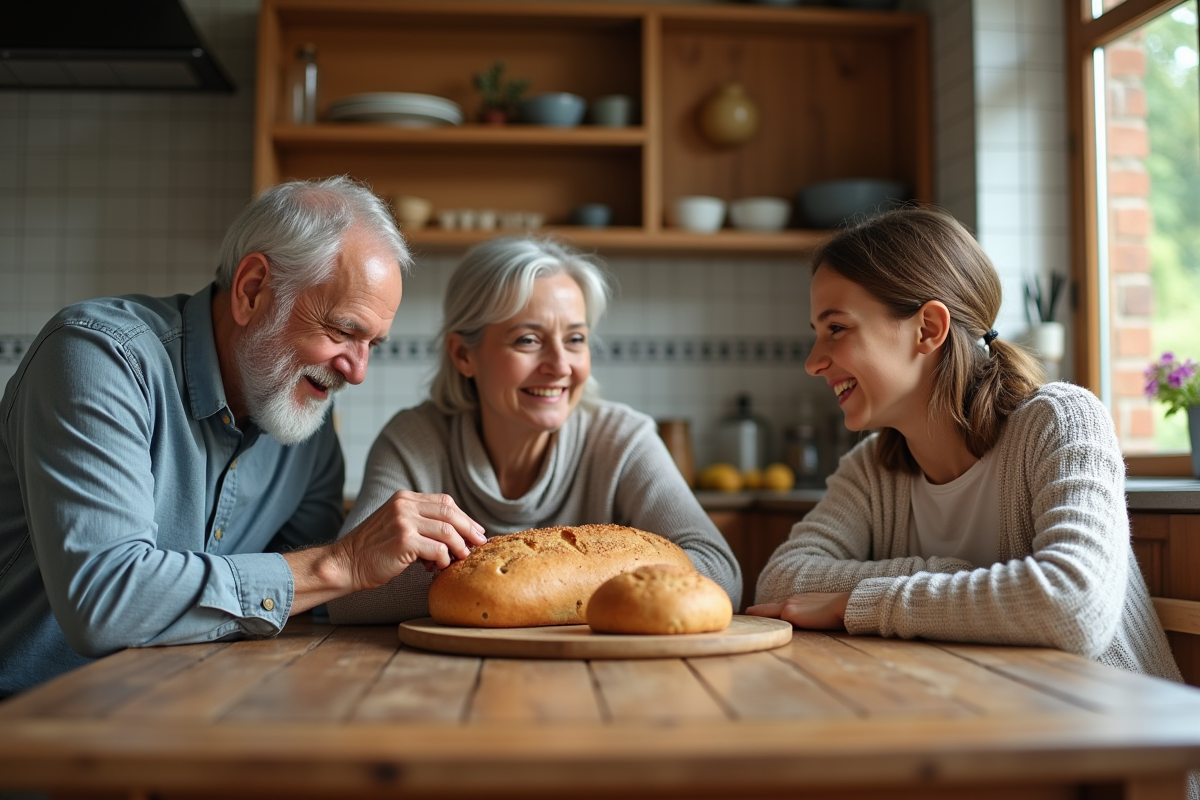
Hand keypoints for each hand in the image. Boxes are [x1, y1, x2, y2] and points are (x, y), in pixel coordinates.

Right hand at [334, 491, 486, 590]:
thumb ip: (421, 523)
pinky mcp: (404, 541)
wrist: (346, 564)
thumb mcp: (397, 526)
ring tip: (460, 558)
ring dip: (459, 547)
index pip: (445, 502)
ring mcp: (404, 521)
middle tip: (479, 544)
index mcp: (404, 498)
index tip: (475, 531)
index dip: (464, 517)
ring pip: (447, 531)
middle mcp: (404, 505)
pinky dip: (444, 560)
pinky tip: (438, 567)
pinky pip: (438, 549)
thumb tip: (457, 534)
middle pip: (450, 513)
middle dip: (469, 529)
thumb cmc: (374, 550)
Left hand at [745, 592, 850, 630]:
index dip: (766, 610)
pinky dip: (763, 624)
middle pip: (768, 608)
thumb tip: (812, 621)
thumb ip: (812, 615)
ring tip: (744, 615)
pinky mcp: (789, 614)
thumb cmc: (838, 611)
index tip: (755, 611)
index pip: (779, 607)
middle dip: (756, 611)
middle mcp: (791, 601)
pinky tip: (750, 619)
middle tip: (745, 612)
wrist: (843, 606)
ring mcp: (788, 606)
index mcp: (799, 600)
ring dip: (756, 615)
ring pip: (767, 613)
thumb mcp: (821, 612)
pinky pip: (772, 621)